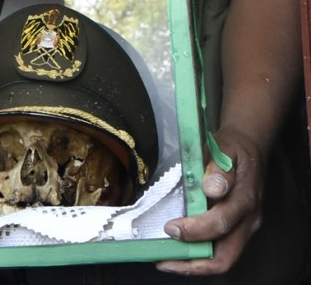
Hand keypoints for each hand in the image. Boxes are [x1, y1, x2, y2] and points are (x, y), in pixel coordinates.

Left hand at [156, 128, 263, 275]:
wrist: (250, 148)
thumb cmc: (233, 148)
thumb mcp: (226, 147)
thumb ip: (219, 167)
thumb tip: (211, 188)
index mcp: (245, 198)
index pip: (222, 223)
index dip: (195, 230)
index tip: (170, 228)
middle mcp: (248, 221)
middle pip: (225, 257)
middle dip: (193, 263)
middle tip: (163, 260)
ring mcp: (244, 229)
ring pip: (222, 260)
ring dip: (193, 265)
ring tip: (165, 261)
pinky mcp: (237, 231)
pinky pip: (219, 251)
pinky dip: (197, 257)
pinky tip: (176, 252)